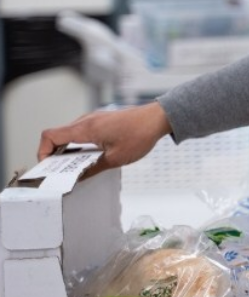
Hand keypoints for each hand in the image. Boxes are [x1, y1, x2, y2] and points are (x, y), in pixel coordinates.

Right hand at [38, 102, 172, 176]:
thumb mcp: (115, 159)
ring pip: (70, 135)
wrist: (158, 118)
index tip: (48, 167)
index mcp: (85, 128)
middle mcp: (85, 121)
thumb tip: (77, 178)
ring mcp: (93, 119)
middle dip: (55, 155)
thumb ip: (92, 169)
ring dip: (68, 151)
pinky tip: (89, 157)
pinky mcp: (100, 121)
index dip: (42, 152)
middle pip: (57, 136)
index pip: (50, 136)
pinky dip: (79, 145)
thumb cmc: (140, 135)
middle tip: (62, 172)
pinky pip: (81, 132)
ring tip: (76, 167)